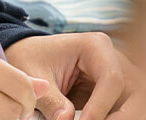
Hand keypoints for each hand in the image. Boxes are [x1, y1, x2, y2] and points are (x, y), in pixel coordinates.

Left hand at [6, 33, 140, 119]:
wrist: (27, 56)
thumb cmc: (29, 58)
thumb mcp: (33, 75)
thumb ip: (51, 98)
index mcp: (95, 46)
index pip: (111, 79)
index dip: (100, 106)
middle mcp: (113, 59)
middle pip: (132, 93)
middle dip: (119, 117)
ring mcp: (117, 76)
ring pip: (131, 105)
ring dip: (117, 118)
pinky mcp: (114, 93)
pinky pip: (121, 111)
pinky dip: (109, 118)